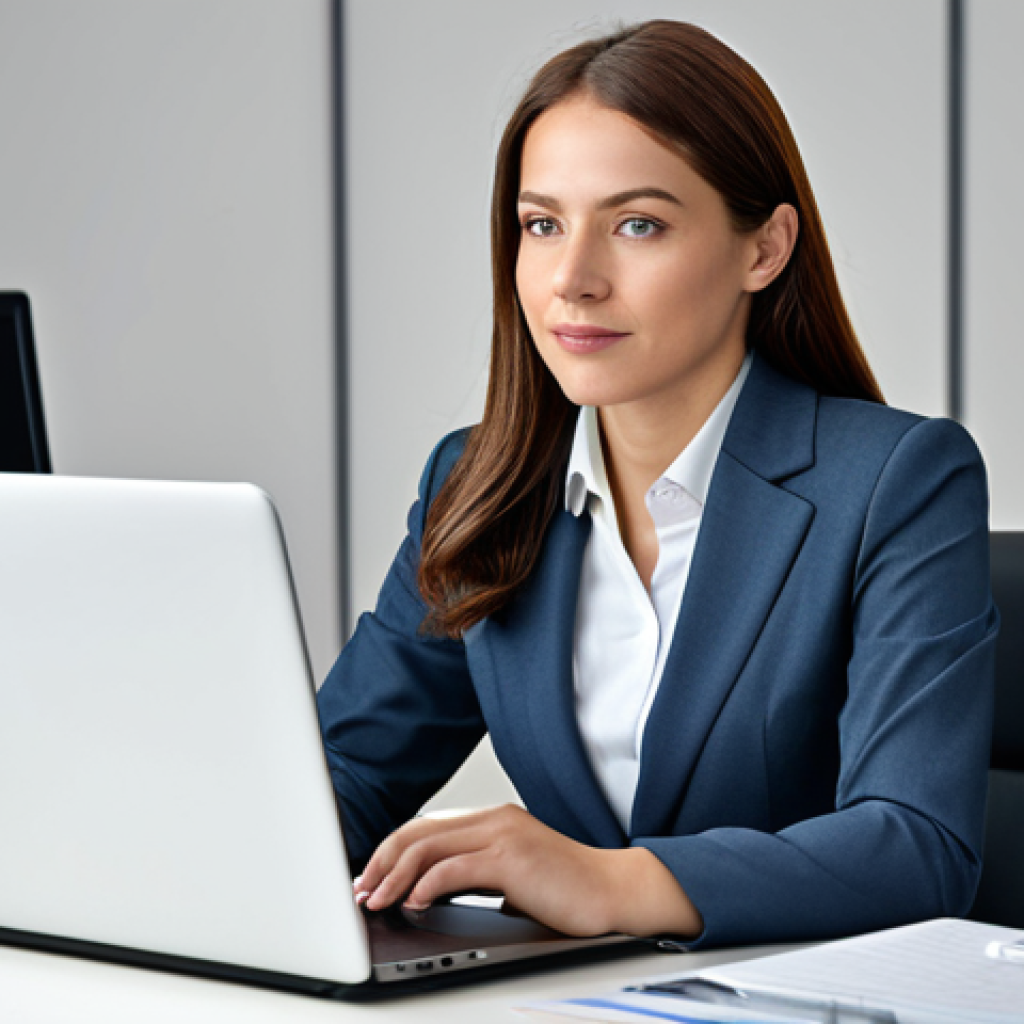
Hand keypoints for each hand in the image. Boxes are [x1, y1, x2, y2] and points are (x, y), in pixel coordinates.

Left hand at [352, 804, 701, 938]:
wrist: (614, 891)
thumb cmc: (567, 889)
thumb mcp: (512, 876)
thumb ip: (476, 875)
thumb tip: (427, 893)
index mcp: (493, 819)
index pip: (427, 827)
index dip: (392, 852)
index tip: (372, 878)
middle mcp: (494, 818)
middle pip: (419, 832)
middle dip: (383, 862)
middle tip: (363, 891)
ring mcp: (503, 834)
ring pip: (428, 846)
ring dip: (395, 876)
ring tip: (378, 900)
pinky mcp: (511, 857)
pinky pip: (453, 868)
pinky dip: (425, 885)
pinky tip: (415, 902)